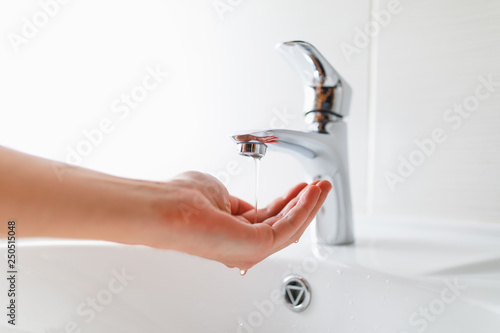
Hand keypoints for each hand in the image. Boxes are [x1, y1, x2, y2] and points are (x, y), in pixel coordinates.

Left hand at [155, 171, 331, 269]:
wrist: (172, 208)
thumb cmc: (184, 199)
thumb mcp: (218, 193)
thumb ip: (235, 202)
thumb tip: (244, 205)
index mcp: (233, 231)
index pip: (269, 218)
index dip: (288, 201)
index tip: (301, 187)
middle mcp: (243, 243)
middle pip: (283, 223)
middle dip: (305, 203)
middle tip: (320, 186)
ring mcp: (250, 247)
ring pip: (290, 227)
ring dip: (309, 205)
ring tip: (322, 187)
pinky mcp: (257, 246)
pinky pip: (288, 227)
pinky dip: (303, 209)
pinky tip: (311, 194)